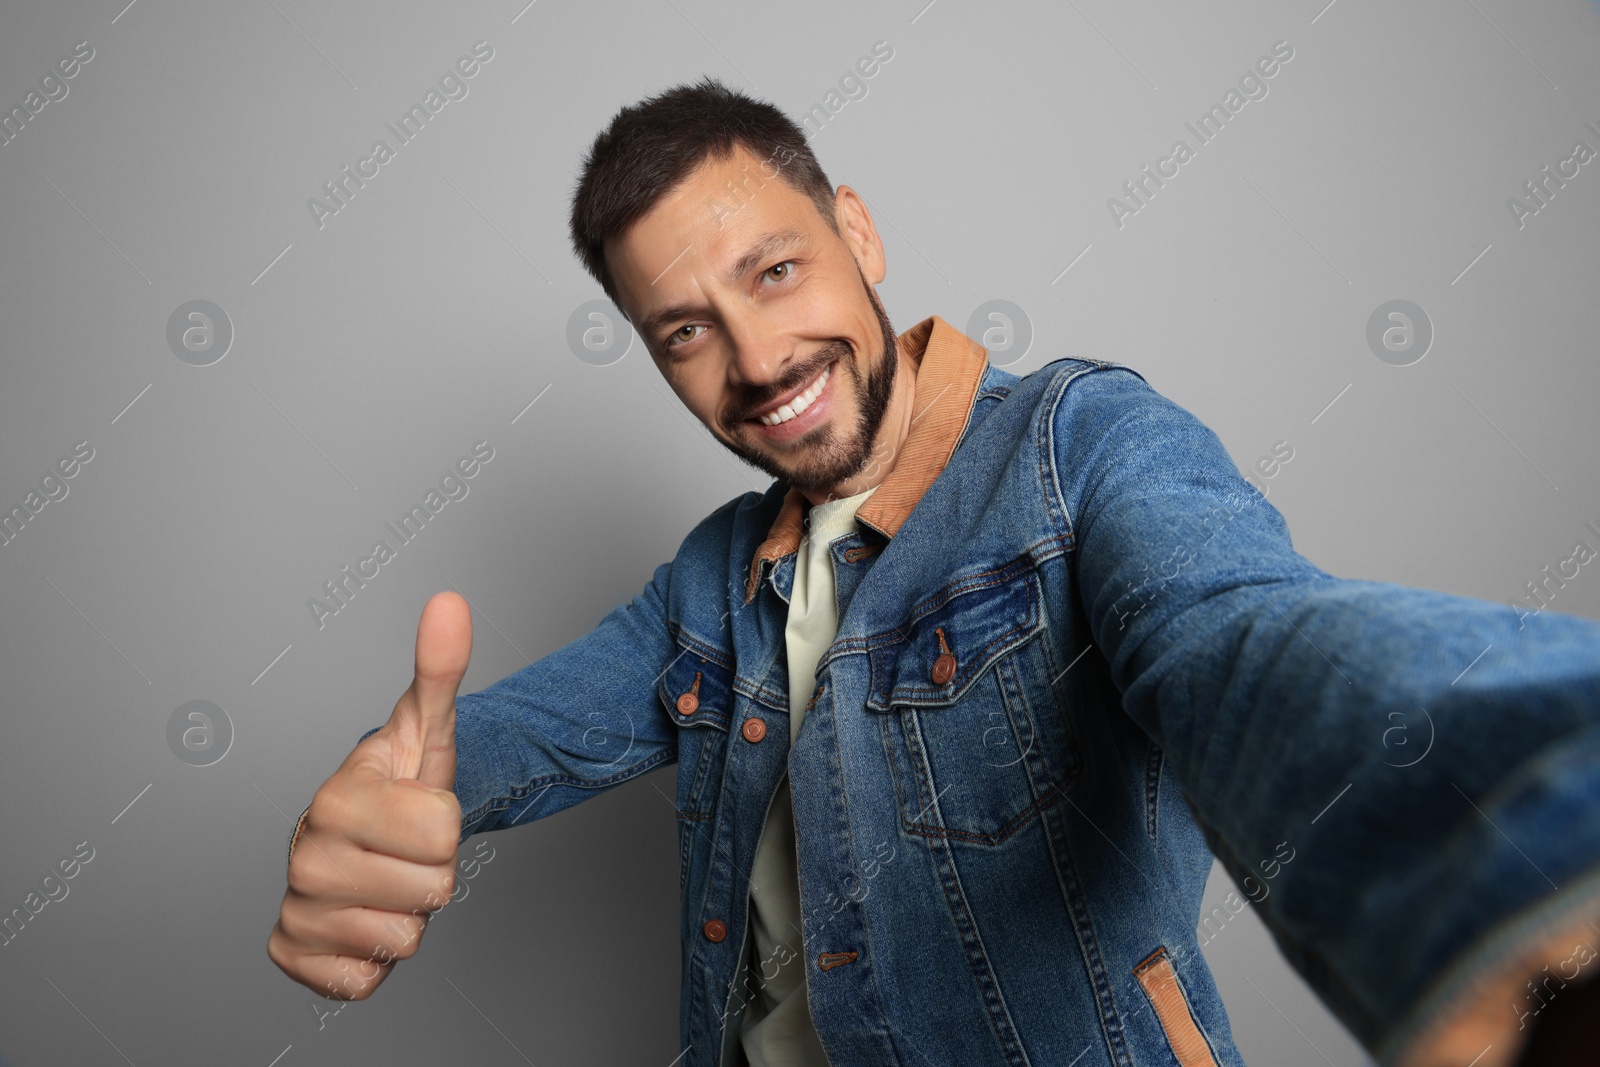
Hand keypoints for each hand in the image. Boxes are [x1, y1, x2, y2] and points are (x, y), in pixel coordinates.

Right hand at [267, 591, 471, 1000]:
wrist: (363, 837)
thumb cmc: (397, 784)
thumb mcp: (426, 728)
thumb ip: (440, 669)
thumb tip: (450, 603)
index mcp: (336, 798)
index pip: (444, 834)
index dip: (448, 824)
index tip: (419, 810)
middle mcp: (304, 855)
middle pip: (432, 889)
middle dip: (433, 872)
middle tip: (406, 849)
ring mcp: (296, 908)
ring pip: (405, 936)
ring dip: (409, 911)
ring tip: (388, 877)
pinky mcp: (294, 957)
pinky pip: (366, 979)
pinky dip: (375, 956)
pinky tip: (363, 915)